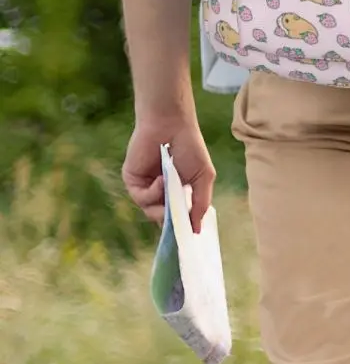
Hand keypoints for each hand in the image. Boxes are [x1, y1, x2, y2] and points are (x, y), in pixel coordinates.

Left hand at [123, 115, 214, 235]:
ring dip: (162, 204)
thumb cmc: (191, 147)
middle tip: (179, 221)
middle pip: (163, 219)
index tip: (187, 238)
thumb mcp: (203, 177)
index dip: (181, 227)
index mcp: (177, 192)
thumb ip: (201, 204)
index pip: (177, 217)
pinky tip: (162, 179)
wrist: (171, 125)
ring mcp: (146, 188)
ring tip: (172, 188)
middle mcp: (160, 192)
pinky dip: (153, 193)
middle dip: (171, 221)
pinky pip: (141, 198)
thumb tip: (197, 230)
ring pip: (151, 211)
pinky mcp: (133, 182)